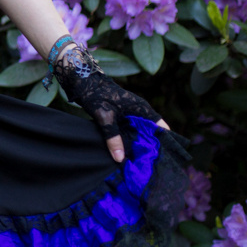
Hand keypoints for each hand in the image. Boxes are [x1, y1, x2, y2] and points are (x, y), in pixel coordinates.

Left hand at [52, 43, 170, 162]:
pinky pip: (130, 131)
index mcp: (142, 109)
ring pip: (140, 133)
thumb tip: (120, 158)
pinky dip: (129, 141)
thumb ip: (112, 137)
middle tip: (149, 165)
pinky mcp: (122, 117)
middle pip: (151, 133)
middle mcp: (140, 111)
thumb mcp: (105, 116)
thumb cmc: (96, 94)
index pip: (161, 128)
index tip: (162, 159)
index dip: (164, 143)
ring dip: (138, 145)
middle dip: (150, 147)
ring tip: (138, 163)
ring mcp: (131, 114)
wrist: (82, 80)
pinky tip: (126, 153)